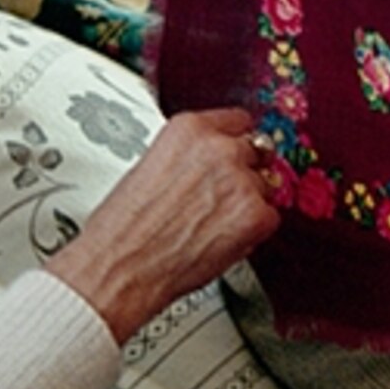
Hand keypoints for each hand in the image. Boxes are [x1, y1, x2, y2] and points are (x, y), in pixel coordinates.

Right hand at [43, 105, 279, 339]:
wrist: (120, 268)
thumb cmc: (123, 228)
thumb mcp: (150, 166)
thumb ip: (189, 155)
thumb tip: (211, 160)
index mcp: (189, 129)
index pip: (238, 120)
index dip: (236, 141)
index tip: (237, 151)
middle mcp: (219, 148)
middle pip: (256, 150)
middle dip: (244, 172)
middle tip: (222, 197)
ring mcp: (240, 181)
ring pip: (264, 185)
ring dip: (247, 203)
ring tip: (210, 224)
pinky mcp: (255, 215)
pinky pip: (269, 217)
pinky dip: (253, 231)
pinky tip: (220, 239)